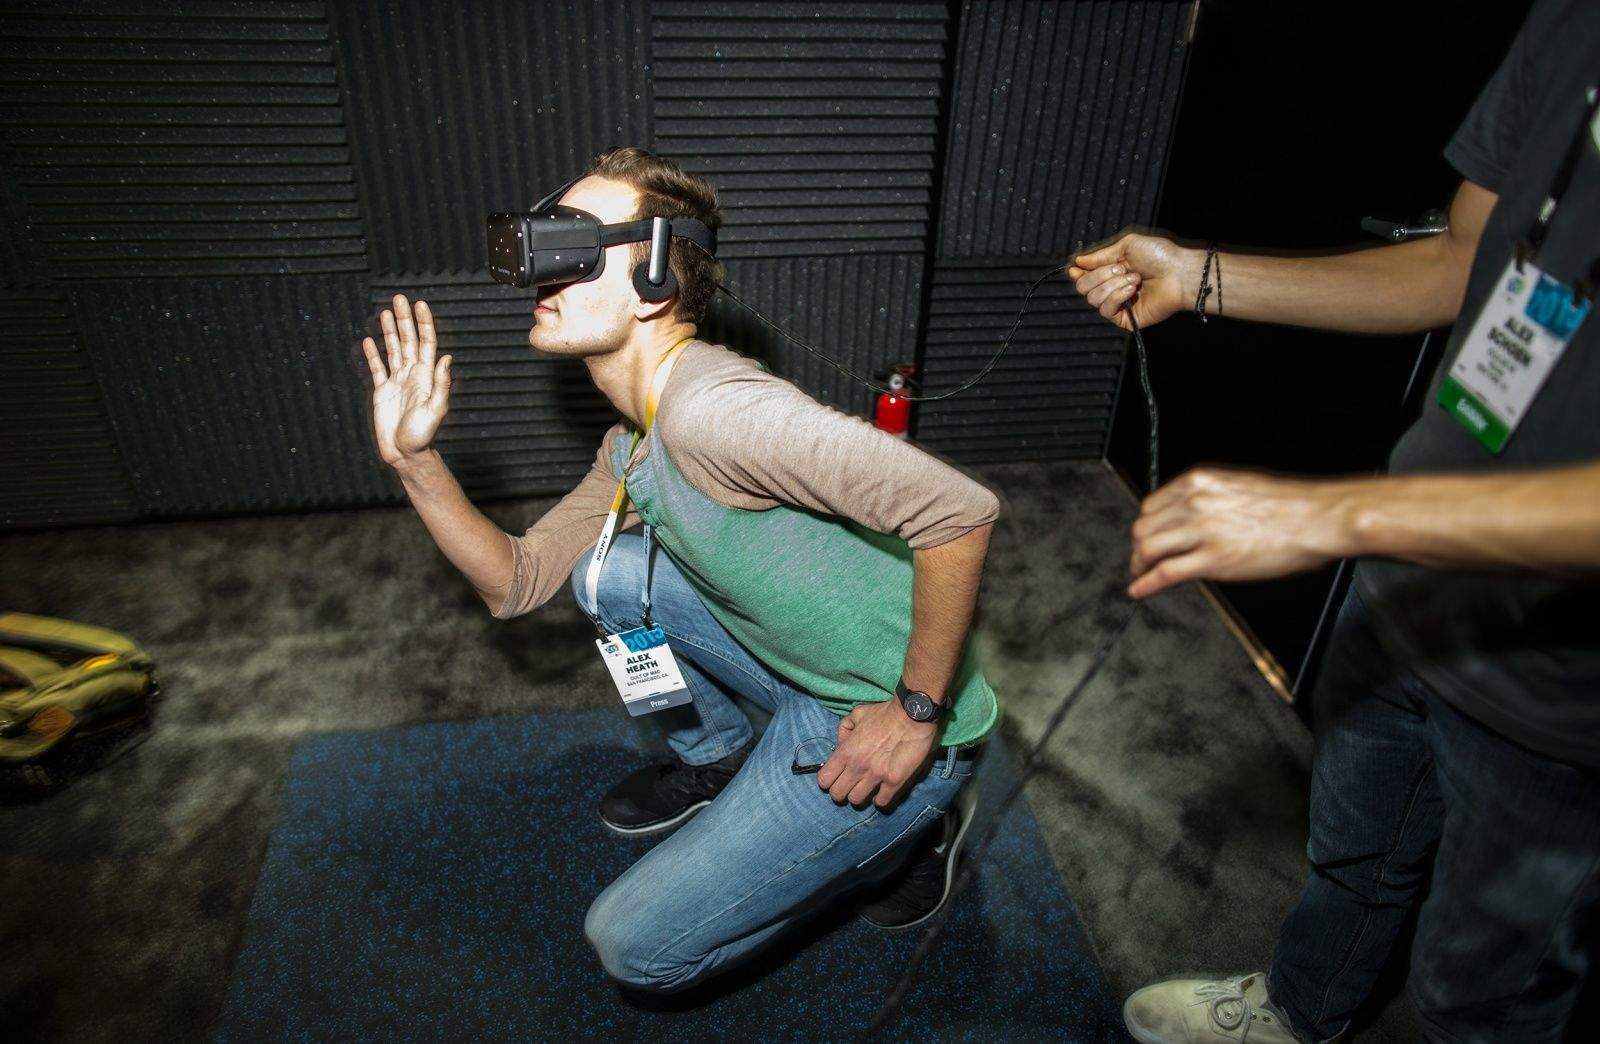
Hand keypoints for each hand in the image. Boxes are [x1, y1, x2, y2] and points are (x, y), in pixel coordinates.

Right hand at [360, 294, 451, 467]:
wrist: (405, 453)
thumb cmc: (423, 435)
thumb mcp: (436, 410)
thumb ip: (441, 384)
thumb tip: (447, 358)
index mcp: (426, 376)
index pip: (426, 343)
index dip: (424, 324)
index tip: (420, 305)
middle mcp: (412, 375)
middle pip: (408, 340)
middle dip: (404, 319)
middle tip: (399, 298)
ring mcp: (397, 381)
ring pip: (393, 349)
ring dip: (389, 331)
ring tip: (385, 312)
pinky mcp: (382, 391)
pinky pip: (377, 368)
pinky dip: (373, 354)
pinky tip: (369, 340)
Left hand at [816, 698, 938, 810]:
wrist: (912, 715)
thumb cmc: (885, 713)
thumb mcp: (858, 713)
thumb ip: (844, 728)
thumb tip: (841, 743)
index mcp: (846, 752)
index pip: (824, 779)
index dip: (827, 780)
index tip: (835, 777)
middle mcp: (857, 767)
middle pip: (837, 795)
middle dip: (841, 791)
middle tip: (849, 785)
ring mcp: (875, 776)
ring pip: (856, 800)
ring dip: (860, 795)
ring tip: (866, 788)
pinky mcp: (894, 782)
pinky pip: (881, 802)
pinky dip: (880, 799)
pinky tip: (882, 792)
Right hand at [1067, 229, 1198, 331]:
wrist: (1179, 273)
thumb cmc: (1159, 256)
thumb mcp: (1127, 245)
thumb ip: (1101, 255)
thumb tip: (1078, 261)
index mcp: (1111, 271)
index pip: (1084, 276)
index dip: (1077, 273)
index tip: (1075, 269)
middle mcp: (1112, 288)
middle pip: (1083, 288)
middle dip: (1099, 275)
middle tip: (1121, 268)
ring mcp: (1118, 304)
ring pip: (1092, 298)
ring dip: (1112, 284)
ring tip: (1134, 278)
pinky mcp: (1124, 319)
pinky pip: (1106, 310)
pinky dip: (1117, 296)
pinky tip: (1132, 290)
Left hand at [1128, 468, 1356, 598]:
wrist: (1319, 518)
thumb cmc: (1290, 505)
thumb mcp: (1238, 487)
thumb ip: (1209, 498)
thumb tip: (1191, 516)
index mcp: (1200, 482)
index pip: (1151, 505)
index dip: (1145, 526)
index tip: (1145, 538)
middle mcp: (1195, 502)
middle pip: (1144, 528)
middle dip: (1138, 548)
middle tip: (1139, 561)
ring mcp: (1202, 531)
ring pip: (1148, 549)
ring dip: (1138, 567)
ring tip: (1139, 577)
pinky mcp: (1213, 560)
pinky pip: (1165, 573)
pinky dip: (1146, 584)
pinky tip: (1139, 590)